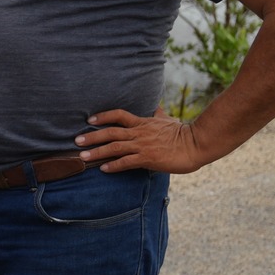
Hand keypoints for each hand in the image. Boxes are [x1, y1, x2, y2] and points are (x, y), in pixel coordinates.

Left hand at [77, 107, 209, 173]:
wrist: (197, 144)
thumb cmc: (184, 133)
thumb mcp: (168, 120)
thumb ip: (158, 114)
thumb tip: (155, 106)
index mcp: (143, 123)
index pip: (118, 115)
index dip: (103, 116)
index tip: (89, 120)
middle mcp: (139, 133)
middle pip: (110, 132)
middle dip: (92, 137)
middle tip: (76, 141)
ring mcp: (143, 145)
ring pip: (115, 147)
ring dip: (97, 152)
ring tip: (83, 156)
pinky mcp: (148, 158)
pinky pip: (127, 162)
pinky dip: (114, 165)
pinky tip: (104, 168)